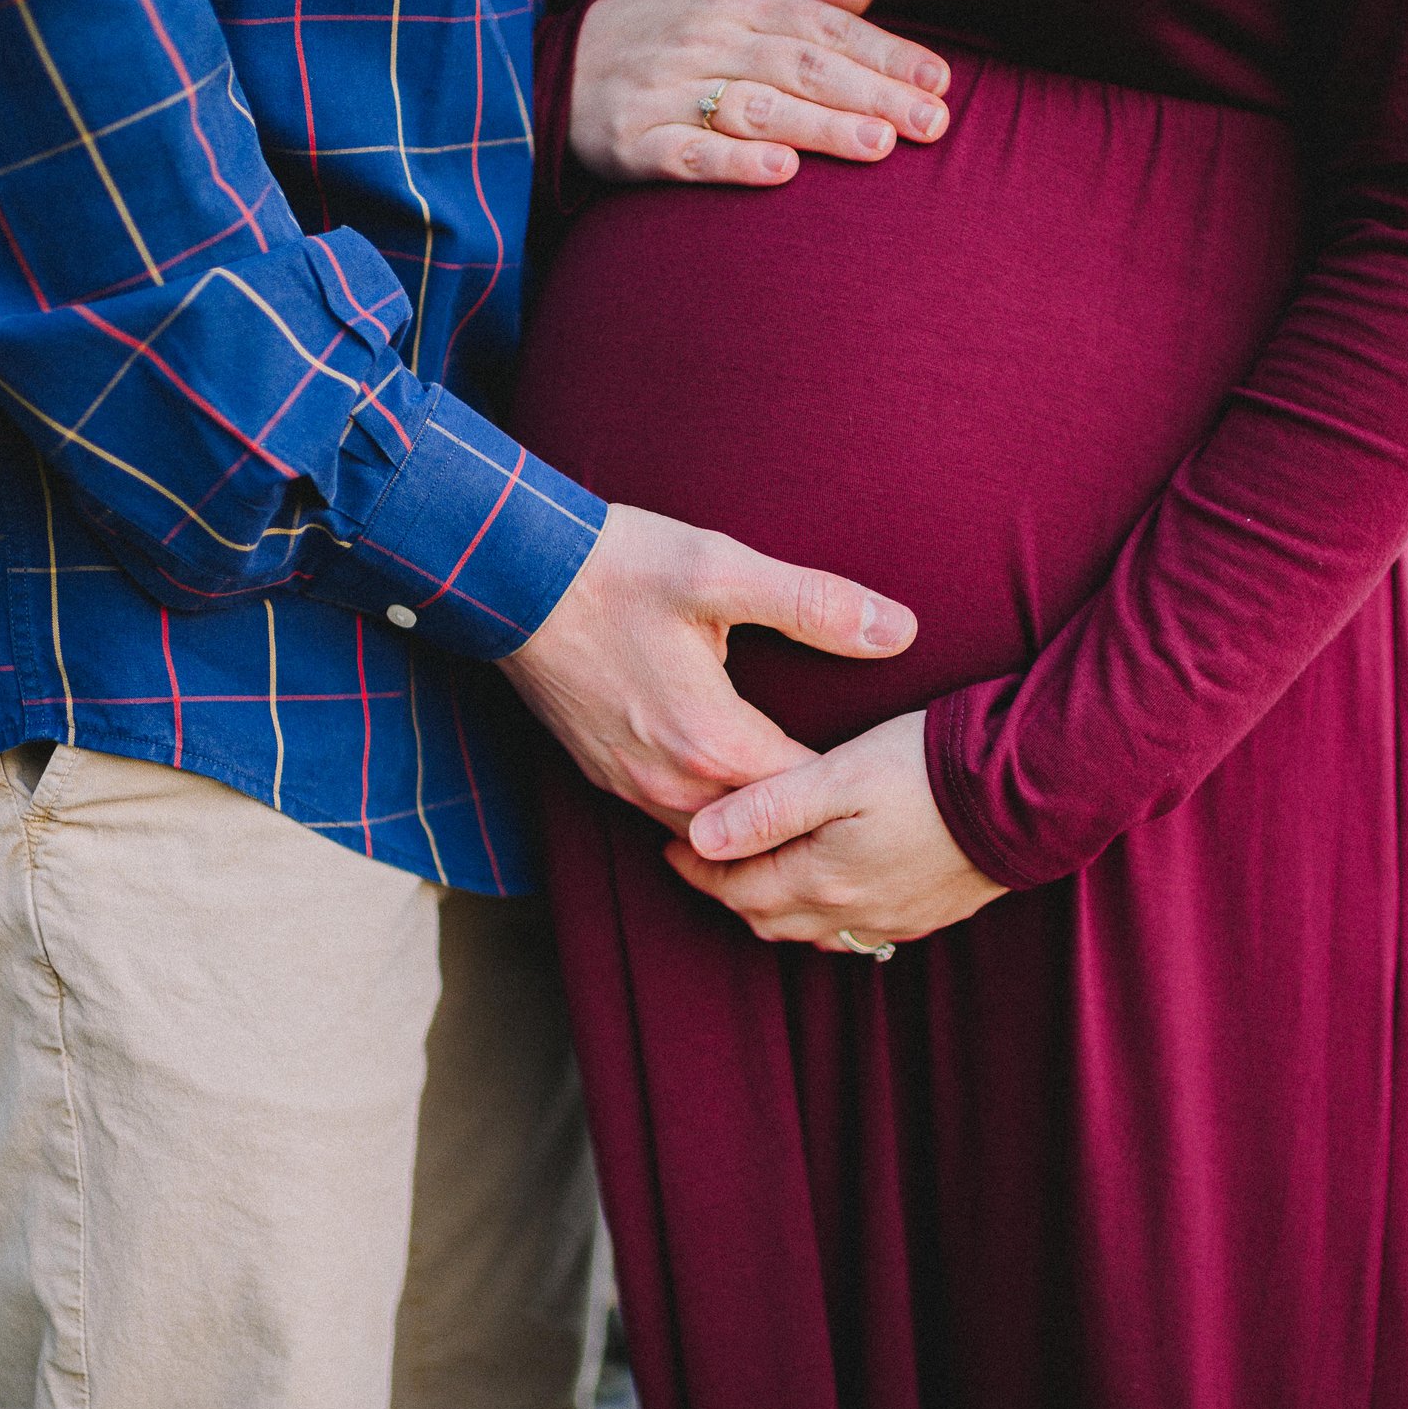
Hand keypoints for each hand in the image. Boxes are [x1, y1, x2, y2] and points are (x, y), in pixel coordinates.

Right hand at [499, 506, 916, 831]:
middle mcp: (669, 785)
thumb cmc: (617, 567)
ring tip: (815, 814)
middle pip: (762, 838)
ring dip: (761, 832)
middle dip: (812, 826)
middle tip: (871, 813)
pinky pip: (675, 824)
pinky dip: (716, 822)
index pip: (806, 798)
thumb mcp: (721, 572)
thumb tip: (899, 630)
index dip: (854, 789)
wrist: (508, 575)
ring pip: (715, 841)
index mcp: (711, 743)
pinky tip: (744, 793)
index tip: (894, 774)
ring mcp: (629, 787)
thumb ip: (814, 604)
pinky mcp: (604, 775)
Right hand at [570, 0, 952, 186]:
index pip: (822, 24)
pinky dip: (736, 164)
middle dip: (871, 92)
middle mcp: (703, 40)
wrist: (551, 69)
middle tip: (932, 122)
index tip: (938, 80)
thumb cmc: (653, 26)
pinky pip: (690, 155)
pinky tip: (783, 174)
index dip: (883, 51)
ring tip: (879, 144)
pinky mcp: (635, 143)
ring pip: (755, 107)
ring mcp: (668, 93)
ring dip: (820, 126)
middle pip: (800, 65)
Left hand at [667, 711, 1007, 952]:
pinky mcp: (931, 913)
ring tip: (758, 875)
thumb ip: (767, 809)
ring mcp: (896, 918)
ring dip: (778, 908)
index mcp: (822, 879)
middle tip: (706, 861)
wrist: (1033, 791)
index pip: (738, 887)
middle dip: (731, 892)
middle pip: (770, 917)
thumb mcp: (838, 775)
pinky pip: (859, 931)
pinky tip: (832, 891)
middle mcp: (854, 912)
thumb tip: (699, 837)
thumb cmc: (931, 769)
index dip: (699, 869)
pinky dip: (827, 915)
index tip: (673, 847)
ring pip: (814, 931)